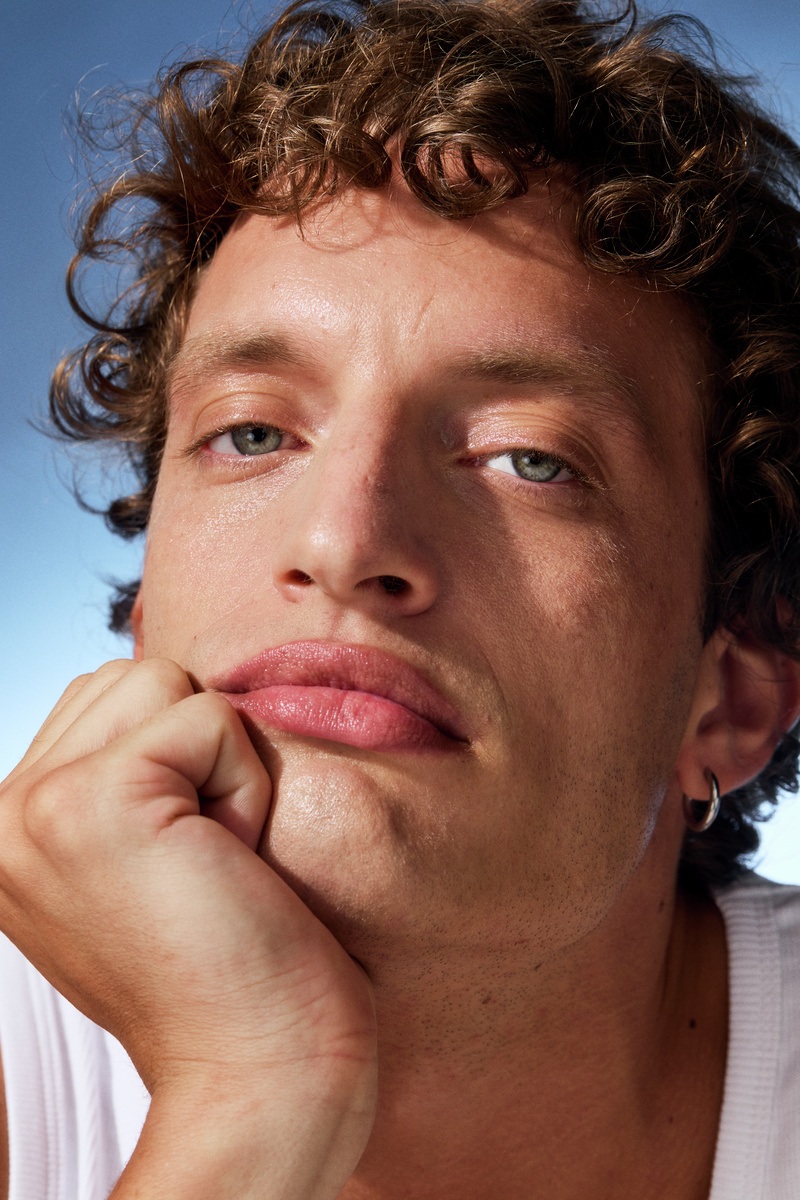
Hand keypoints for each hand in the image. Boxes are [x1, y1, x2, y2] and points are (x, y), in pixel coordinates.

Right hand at [0, 659, 376, 1197]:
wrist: (259, 1072)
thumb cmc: (231, 971)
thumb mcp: (144, 866)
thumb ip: (121, 780)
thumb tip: (157, 694)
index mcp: (10, 829)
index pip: (105, 699)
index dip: (179, 762)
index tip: (182, 869)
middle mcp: (3, 815)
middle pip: (134, 678)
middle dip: (196, 753)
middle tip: (202, 863)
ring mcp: (37, 806)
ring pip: (168, 683)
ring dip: (223, 764)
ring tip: (213, 860)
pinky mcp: (97, 800)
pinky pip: (212, 718)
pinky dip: (248, 785)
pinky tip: (231, 864)